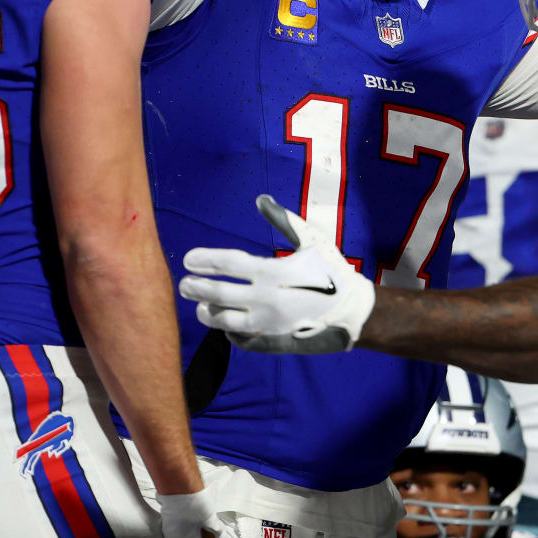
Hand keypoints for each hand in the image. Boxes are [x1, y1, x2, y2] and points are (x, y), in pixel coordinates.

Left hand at [178, 195, 375, 353]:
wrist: (353, 310)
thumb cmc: (331, 270)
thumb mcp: (310, 240)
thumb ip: (283, 220)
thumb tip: (261, 199)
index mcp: (274, 271)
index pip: (228, 264)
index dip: (205, 260)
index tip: (188, 260)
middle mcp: (267, 298)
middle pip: (219, 294)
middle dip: (197, 288)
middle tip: (184, 284)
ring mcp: (268, 322)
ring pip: (225, 321)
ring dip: (208, 313)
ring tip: (200, 307)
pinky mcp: (273, 338)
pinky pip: (241, 338)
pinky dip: (228, 331)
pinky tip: (222, 324)